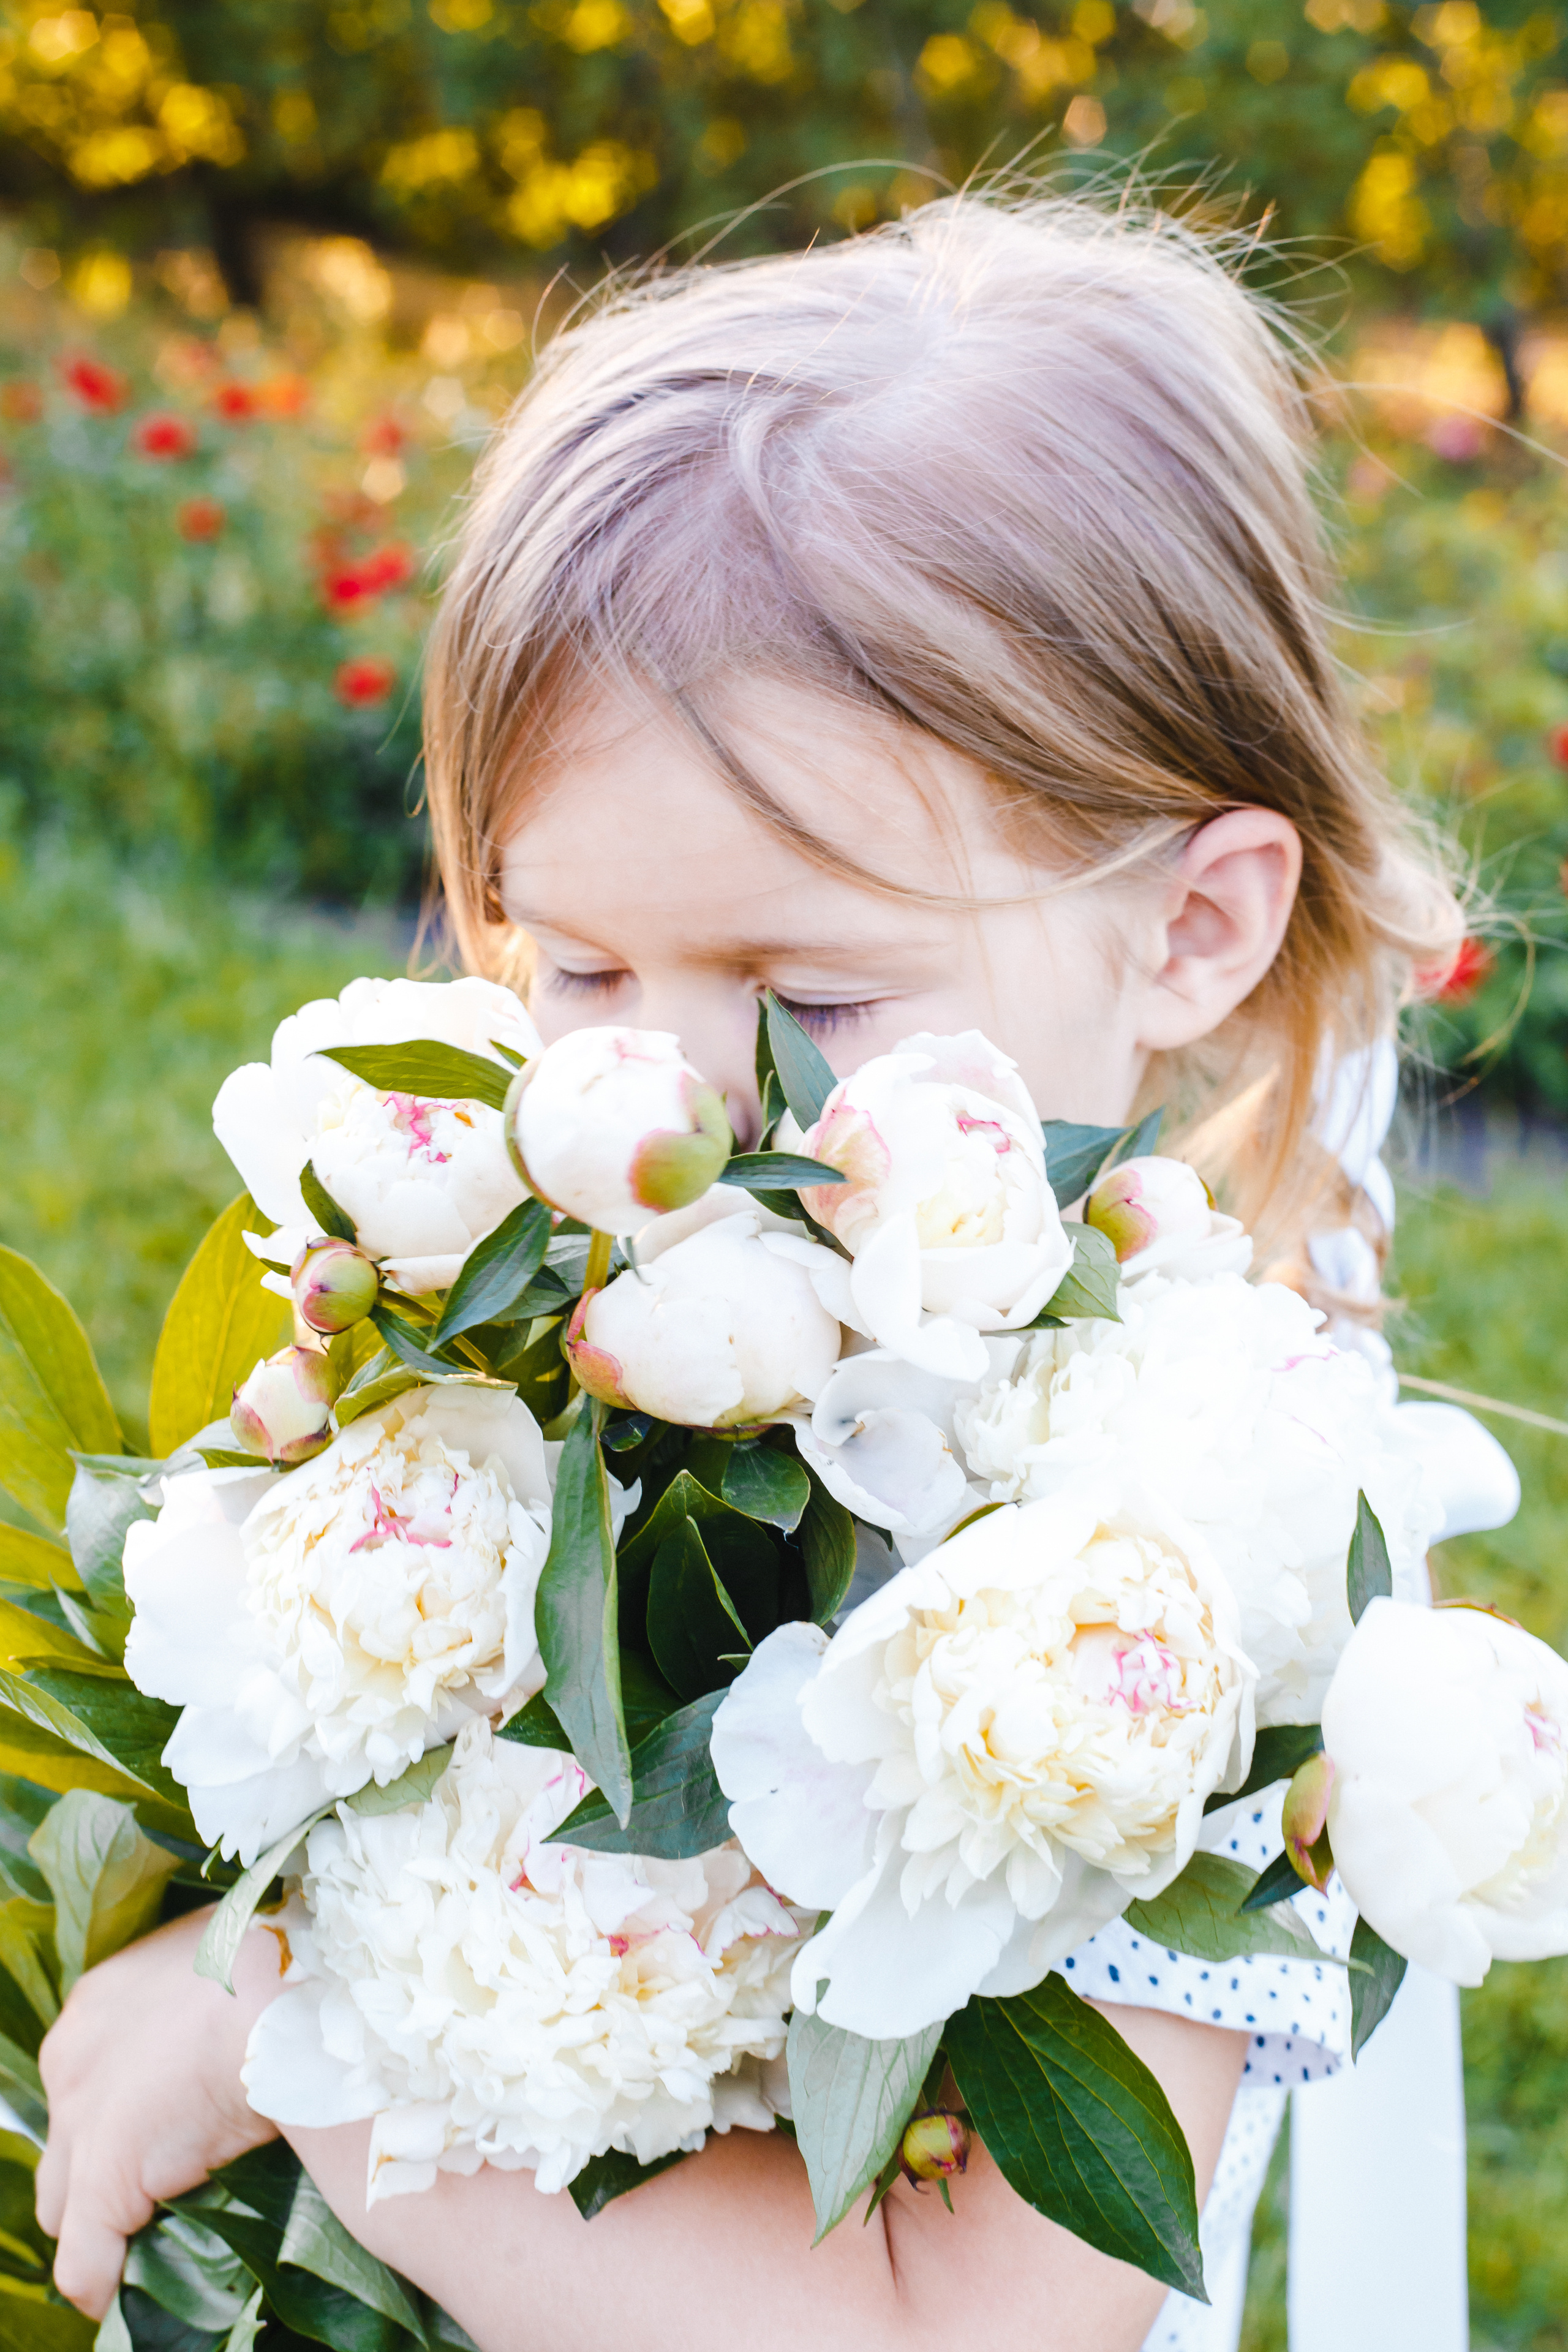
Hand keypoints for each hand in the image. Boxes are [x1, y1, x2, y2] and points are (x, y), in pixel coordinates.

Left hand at [35, 1906, 283, 2318]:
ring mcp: (79, 2124)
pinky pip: (83, 2261)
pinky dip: (101, 2281)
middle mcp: (71, 2063)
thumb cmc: (272, 1959)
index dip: (127, 2102)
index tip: (167, 2116)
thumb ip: (210, 1989)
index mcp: (99, 2004)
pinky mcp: (103, 2183)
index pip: (91, 2074)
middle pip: (65, 2138)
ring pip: (62, 2201)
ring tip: (145, 2240)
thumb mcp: (226, 1955)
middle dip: (98, 2162)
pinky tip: (122, 2295)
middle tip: (157, 2176)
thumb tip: (244, 2009)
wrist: (280, 1987)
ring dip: (98, 2223)